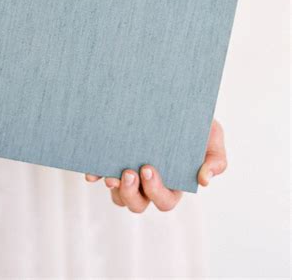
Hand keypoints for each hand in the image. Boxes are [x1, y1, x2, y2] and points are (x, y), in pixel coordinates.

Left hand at [84, 118, 226, 212]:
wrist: (176, 104)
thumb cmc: (197, 125)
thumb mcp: (212, 137)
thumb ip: (216, 159)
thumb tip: (204, 180)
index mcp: (174, 184)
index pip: (165, 200)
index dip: (155, 191)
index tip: (148, 168)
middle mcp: (150, 185)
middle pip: (138, 204)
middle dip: (131, 193)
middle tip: (128, 172)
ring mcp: (131, 175)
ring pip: (119, 196)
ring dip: (114, 188)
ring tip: (110, 174)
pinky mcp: (115, 162)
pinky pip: (103, 176)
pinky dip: (96, 176)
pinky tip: (92, 173)